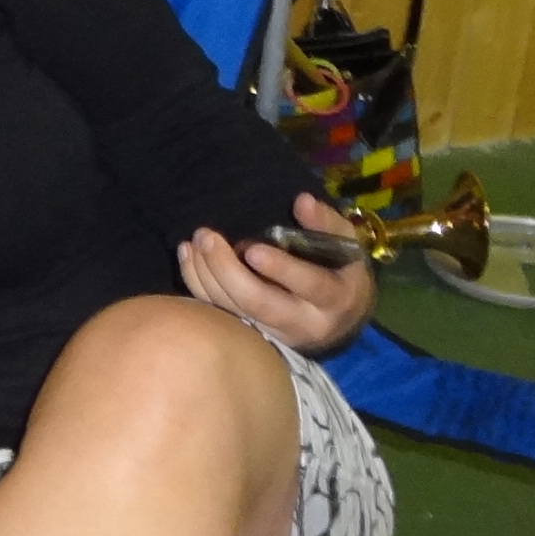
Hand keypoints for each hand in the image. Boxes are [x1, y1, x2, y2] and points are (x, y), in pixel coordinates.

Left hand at [179, 191, 376, 352]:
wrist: (339, 322)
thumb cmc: (342, 273)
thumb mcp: (347, 247)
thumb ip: (327, 223)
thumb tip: (301, 201)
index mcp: (333, 298)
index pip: (309, 285)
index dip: (280, 269)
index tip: (251, 249)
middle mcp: (302, 322)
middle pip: (257, 302)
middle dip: (226, 270)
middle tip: (206, 236)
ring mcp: (273, 333)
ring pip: (232, 309)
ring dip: (205, 275)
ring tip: (193, 242)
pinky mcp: (251, 334)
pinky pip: (220, 313)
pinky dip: (198, 285)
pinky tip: (187, 256)